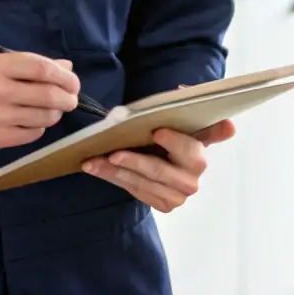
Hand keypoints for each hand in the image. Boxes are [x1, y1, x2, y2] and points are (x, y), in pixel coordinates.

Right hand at [0, 52, 79, 150]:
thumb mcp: (1, 65)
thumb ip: (34, 65)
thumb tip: (67, 67)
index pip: (42, 68)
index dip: (65, 76)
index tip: (74, 82)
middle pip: (48, 95)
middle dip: (68, 98)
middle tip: (71, 99)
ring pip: (44, 117)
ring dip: (56, 113)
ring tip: (53, 109)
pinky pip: (33, 134)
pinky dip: (40, 127)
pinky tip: (33, 121)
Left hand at [81, 120, 235, 212]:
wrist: (177, 167)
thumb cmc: (177, 139)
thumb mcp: (186, 123)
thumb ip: (188, 106)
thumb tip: (181, 90)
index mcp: (199, 157)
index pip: (190, 150)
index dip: (175, 142)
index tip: (157, 132)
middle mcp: (191, 181)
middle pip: (159, 171)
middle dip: (135, 162)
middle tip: (114, 154)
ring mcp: (176, 196)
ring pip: (141, 183)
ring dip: (115, 172)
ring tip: (94, 162)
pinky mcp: (162, 204)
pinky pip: (134, 191)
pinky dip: (113, 178)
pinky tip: (96, 168)